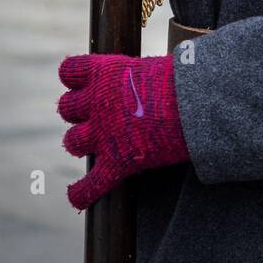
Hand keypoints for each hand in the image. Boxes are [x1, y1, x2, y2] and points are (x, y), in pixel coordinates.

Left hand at [57, 53, 188, 210]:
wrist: (195, 104)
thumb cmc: (182, 80)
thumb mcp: (151, 67)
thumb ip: (132, 77)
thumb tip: (139, 83)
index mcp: (105, 72)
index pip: (69, 71)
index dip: (74, 78)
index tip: (85, 83)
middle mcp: (97, 102)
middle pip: (67, 108)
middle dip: (78, 113)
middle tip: (97, 117)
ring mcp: (103, 134)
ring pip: (73, 142)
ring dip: (82, 144)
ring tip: (99, 145)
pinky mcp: (115, 164)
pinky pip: (88, 186)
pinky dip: (81, 192)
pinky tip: (77, 195)